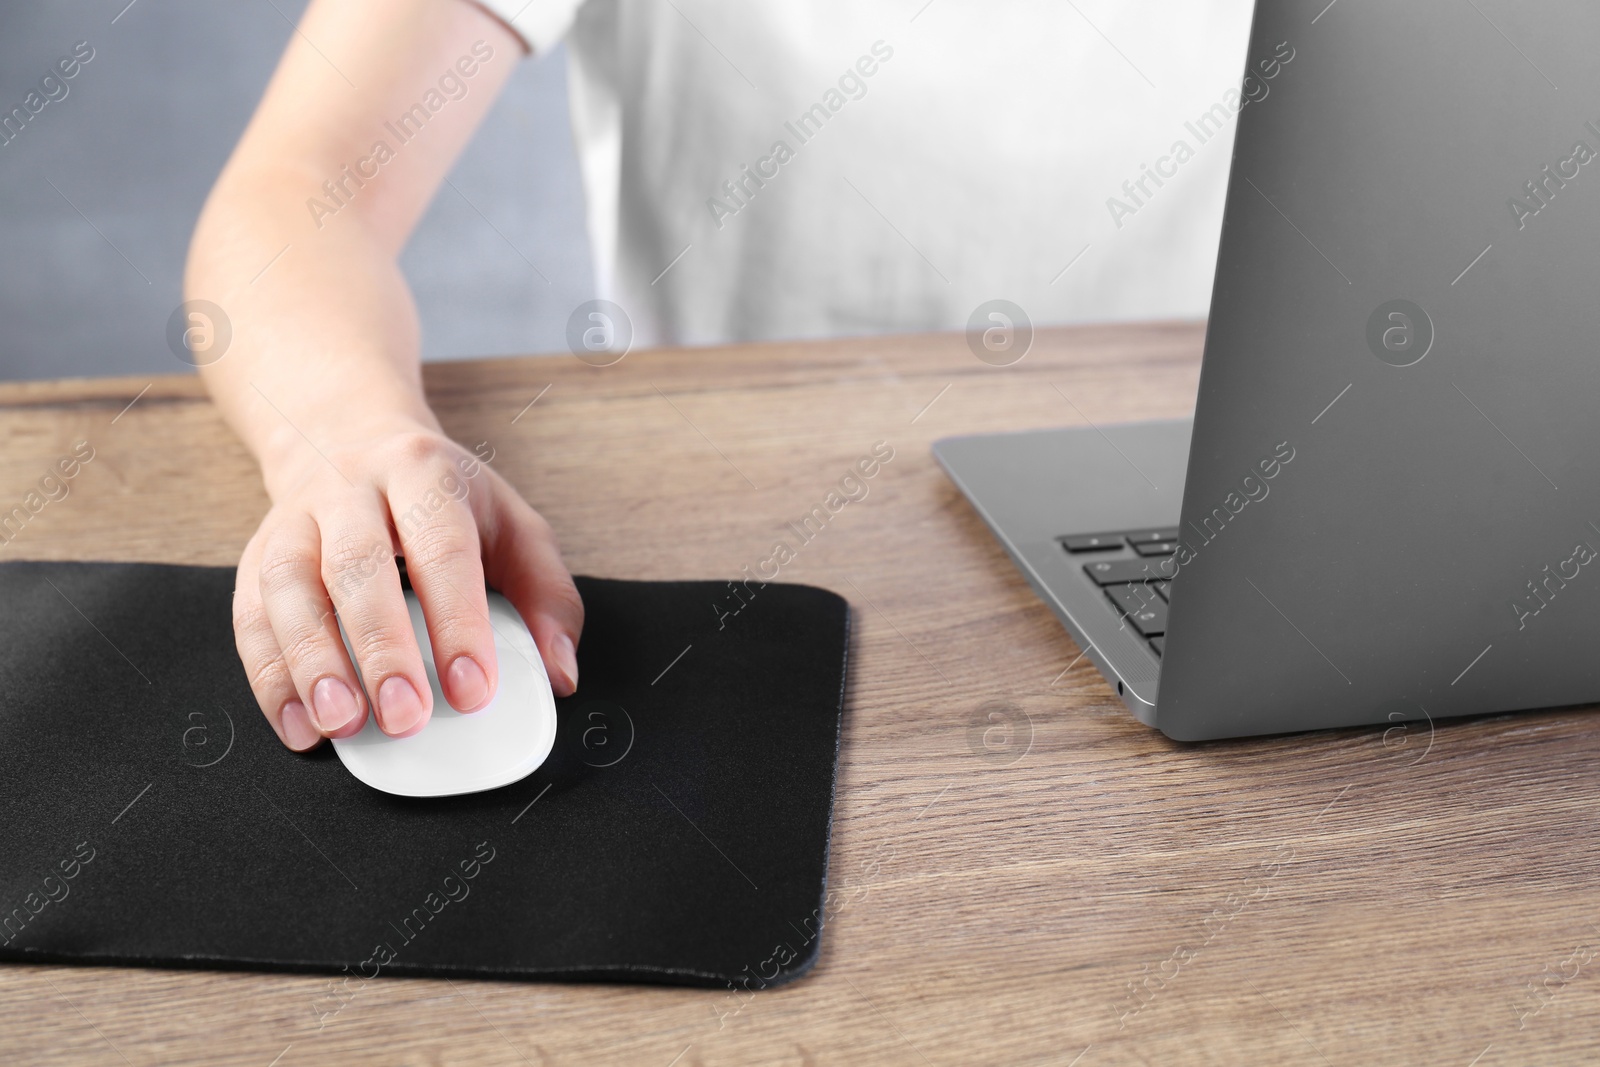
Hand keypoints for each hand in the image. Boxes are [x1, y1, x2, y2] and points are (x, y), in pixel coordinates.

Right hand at [232, 422, 582, 750]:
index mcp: (426, 473)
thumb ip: (547, 596)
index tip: (473, 690)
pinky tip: (299, 724)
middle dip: (380, 648)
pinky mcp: (256, 555)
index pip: (443, 548)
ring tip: (342, 724)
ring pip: (287, 586)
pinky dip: (270, 677)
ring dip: (311, 663)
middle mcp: (352, 489)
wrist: (348, 437)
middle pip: (357, 565)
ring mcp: (296, 519)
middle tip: (405, 717)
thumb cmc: (442, 498)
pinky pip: (250, 615)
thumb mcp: (512, 525)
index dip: (458, 622)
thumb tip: (558, 672)